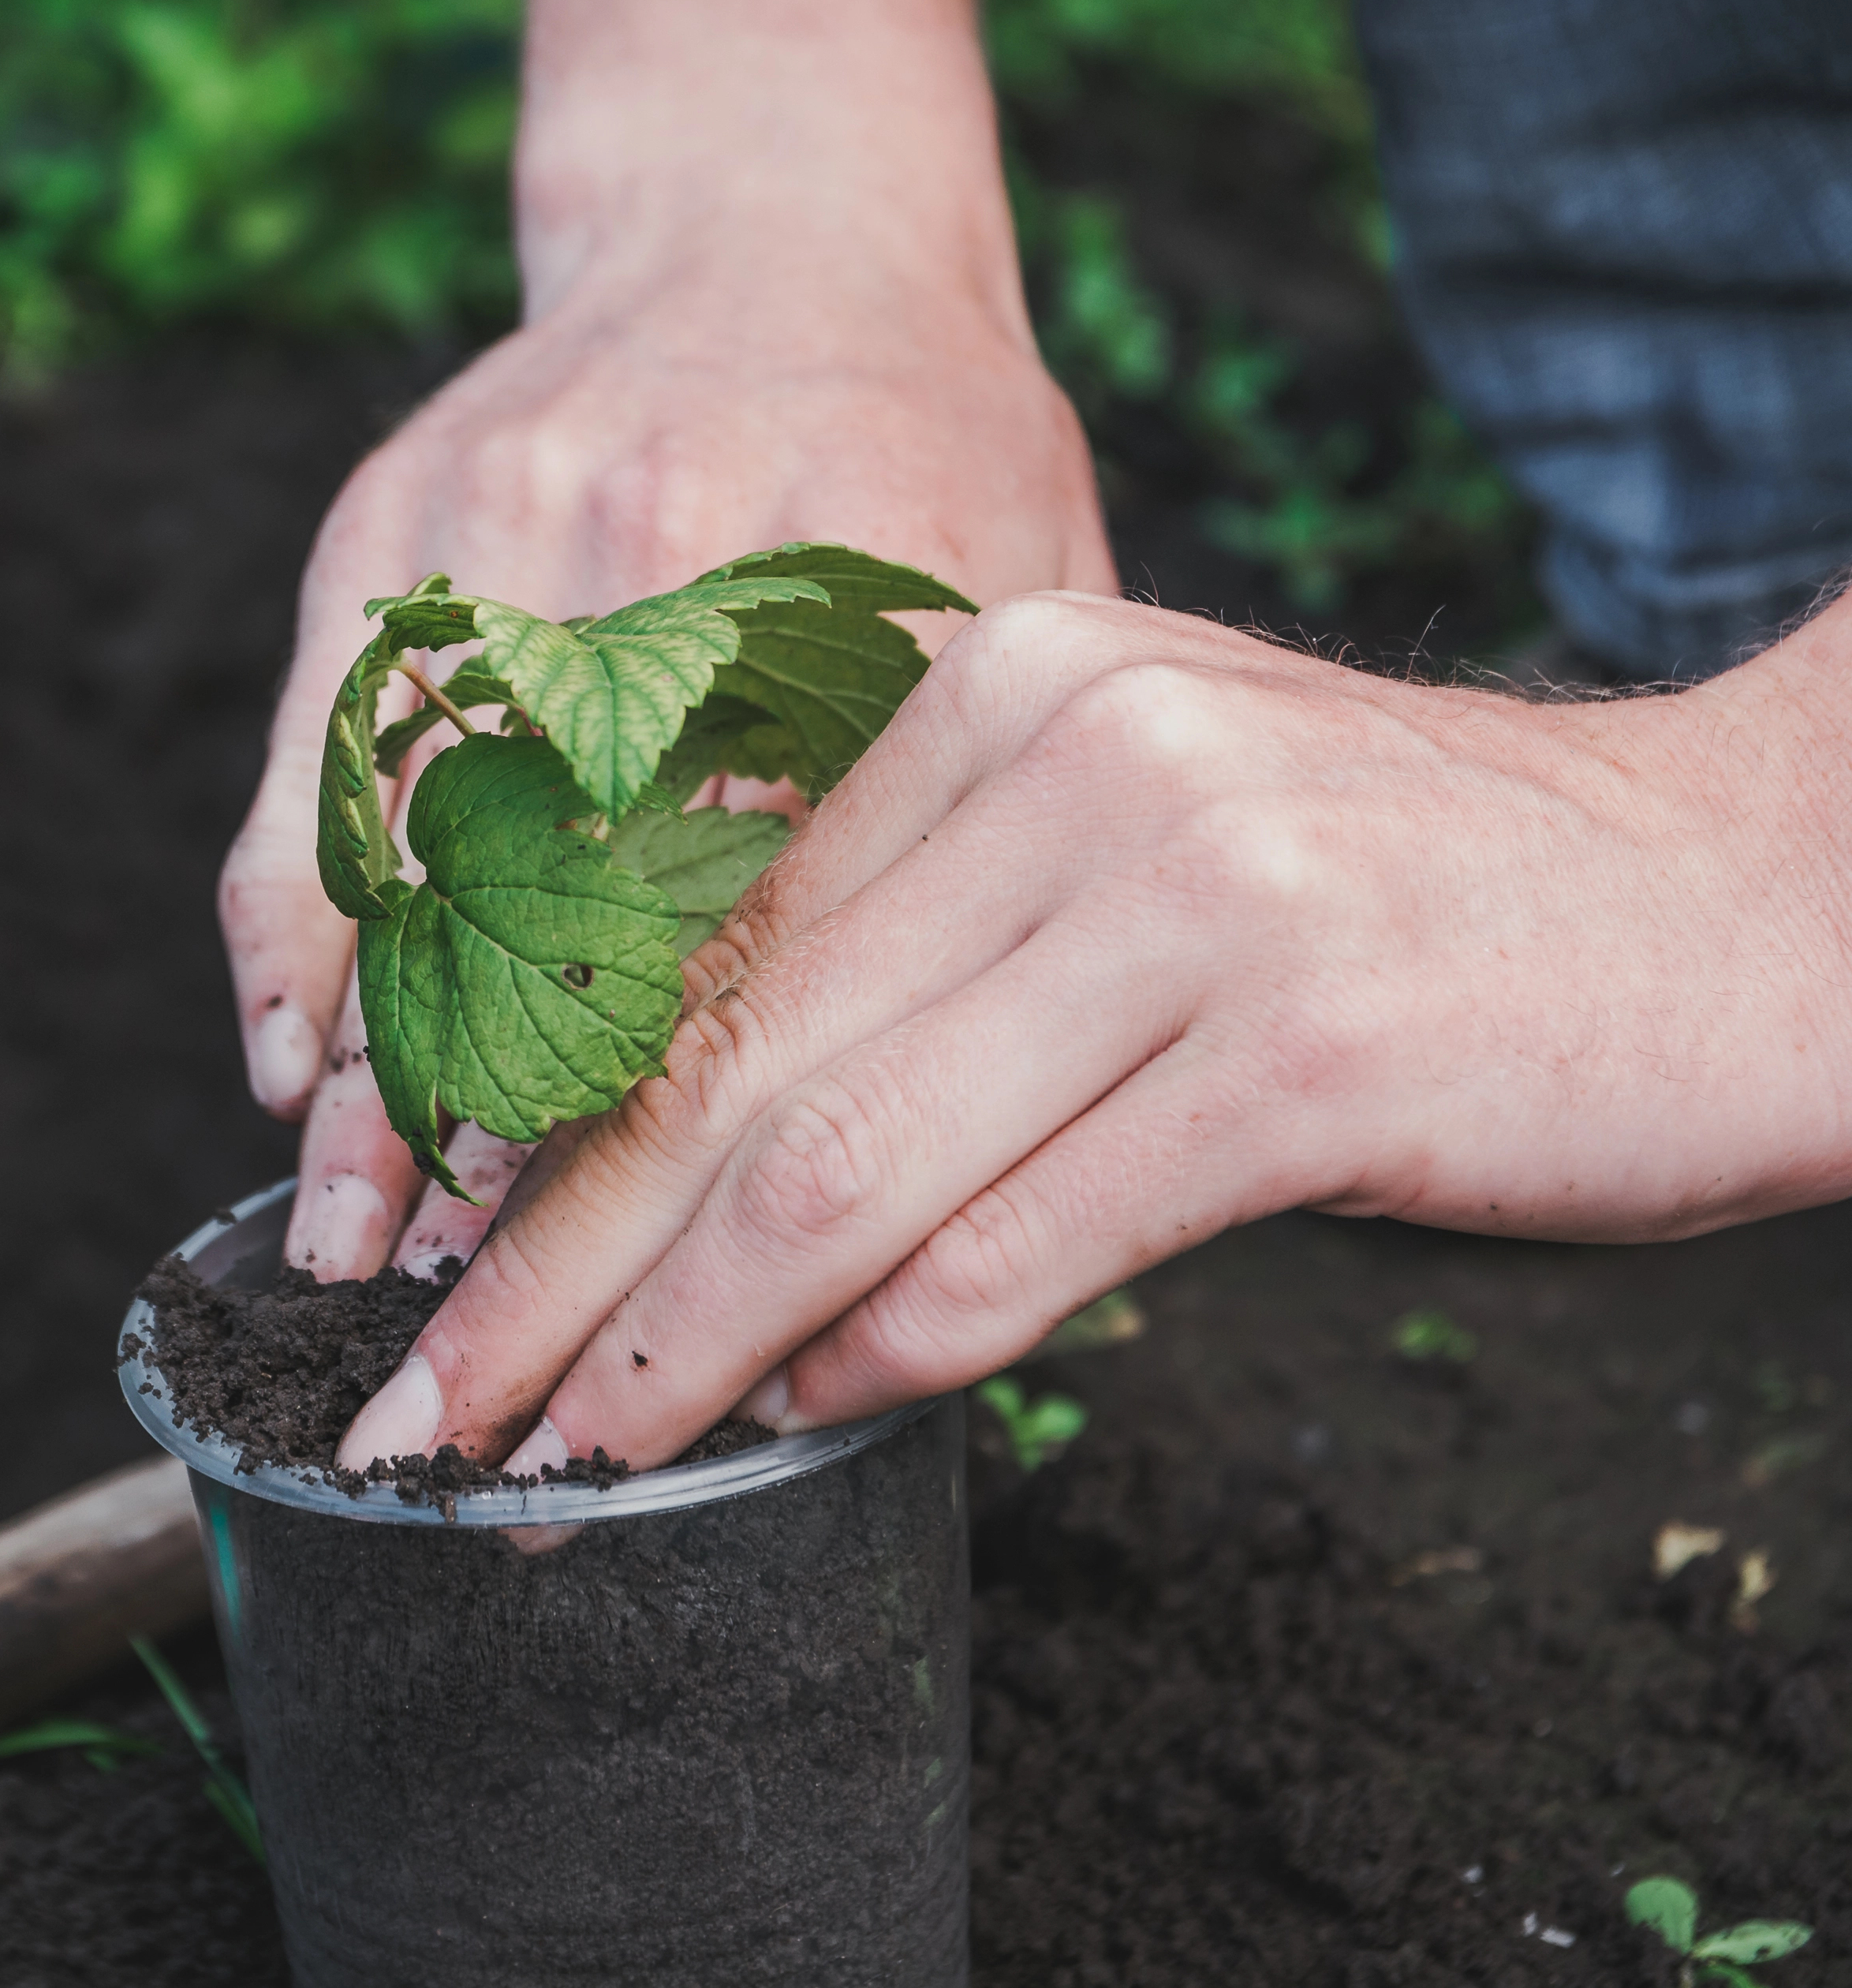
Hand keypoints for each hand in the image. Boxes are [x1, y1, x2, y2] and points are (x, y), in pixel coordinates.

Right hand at [218, 0, 1117, 1280]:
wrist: (775, 225)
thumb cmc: (934, 455)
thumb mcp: (1038, 605)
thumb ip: (1009, 821)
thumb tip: (1017, 1120)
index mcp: (877, 591)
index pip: (784, 906)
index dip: (711, 1102)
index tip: (675, 1274)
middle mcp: (687, 553)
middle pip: (582, 894)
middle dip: (518, 1120)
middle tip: (480, 1311)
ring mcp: (519, 529)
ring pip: (421, 847)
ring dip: (375, 1057)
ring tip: (355, 1239)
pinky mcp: (395, 523)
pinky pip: (320, 755)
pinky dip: (289, 921)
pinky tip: (286, 1062)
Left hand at [335, 591, 1851, 1474]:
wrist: (1751, 896)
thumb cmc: (1412, 905)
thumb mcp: (1132, 853)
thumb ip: (923, 960)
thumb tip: (702, 1171)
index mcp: (994, 689)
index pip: (710, 948)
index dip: (553, 1134)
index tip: (444, 1270)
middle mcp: (1070, 755)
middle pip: (736, 1058)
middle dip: (555, 1265)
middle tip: (427, 1408)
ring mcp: (1188, 887)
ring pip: (847, 1156)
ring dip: (681, 1340)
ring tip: (571, 1457)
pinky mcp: (1302, 1040)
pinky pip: (1027, 1230)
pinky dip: (897, 1345)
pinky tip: (809, 1417)